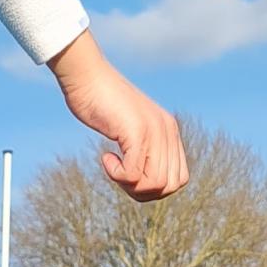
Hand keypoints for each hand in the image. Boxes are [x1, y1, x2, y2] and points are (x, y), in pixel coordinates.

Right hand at [48, 32, 187, 200]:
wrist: (87, 76)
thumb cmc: (100, 102)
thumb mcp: (129, 127)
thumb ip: (142, 147)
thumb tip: (140, 180)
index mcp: (170, 131)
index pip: (179, 179)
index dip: (155, 188)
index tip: (132, 174)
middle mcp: (167, 131)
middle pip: (168, 186)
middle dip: (141, 191)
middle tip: (120, 174)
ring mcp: (154, 131)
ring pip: (154, 184)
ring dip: (129, 184)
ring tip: (113, 165)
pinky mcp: (136, 132)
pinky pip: (134, 174)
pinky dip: (117, 174)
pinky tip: (106, 157)